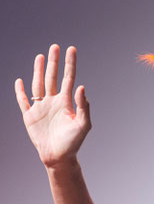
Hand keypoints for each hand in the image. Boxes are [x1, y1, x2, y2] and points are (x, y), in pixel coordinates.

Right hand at [15, 45, 90, 167]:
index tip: (71, 49)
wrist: (59, 157)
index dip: (70, 64)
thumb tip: (82, 87)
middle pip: (52, 77)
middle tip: (54, 46)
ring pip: (38, 85)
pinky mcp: (30, 117)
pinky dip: (19, 92)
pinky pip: (23, 101)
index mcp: (66, 102)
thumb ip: (84, 106)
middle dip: (53, 62)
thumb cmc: (74, 142)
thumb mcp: (83, 124)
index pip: (69, 78)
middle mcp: (53, 102)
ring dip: (37, 71)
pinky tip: (19, 81)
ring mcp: (41, 108)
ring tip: (40, 56)